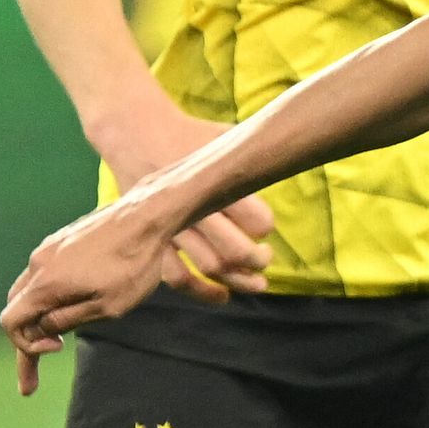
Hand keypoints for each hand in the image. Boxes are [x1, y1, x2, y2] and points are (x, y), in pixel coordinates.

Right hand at [4, 196, 192, 392]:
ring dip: (37, 316)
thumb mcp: (108, 307)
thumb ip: (68, 321)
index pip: (11, 323)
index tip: (57, 349)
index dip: (25, 347)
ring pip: (30, 290)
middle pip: (17, 308)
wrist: (147, 216)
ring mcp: (48, 249)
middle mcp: (38, 264)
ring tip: (53, 340)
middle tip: (33, 375)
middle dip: (26, 339)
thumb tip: (42, 331)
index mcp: (46, 284)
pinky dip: (49, 295)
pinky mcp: (60, 240)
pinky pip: (45, 274)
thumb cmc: (134, 266)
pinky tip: (70, 303)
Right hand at [92, 95, 272, 296]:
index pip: (255, 219)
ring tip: (256, 283)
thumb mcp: (223, 137)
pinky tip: (222, 296)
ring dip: (238, 281)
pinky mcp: (150, 238)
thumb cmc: (190, 134)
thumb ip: (253, 157)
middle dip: (258, 261)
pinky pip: (175, 276)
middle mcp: (192, 207)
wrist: (133, 131)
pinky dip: (201, 292)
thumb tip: (295, 158)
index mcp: (213, 181)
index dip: (265, 228)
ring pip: (209, 267)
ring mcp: (170, 225)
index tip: (264, 229)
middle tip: (265, 260)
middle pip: (235, 250)